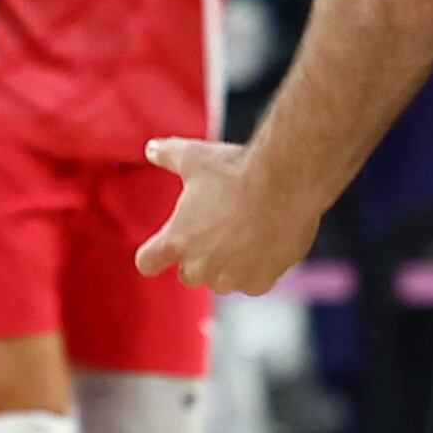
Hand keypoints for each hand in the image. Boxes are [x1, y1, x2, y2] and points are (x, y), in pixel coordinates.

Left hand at [137, 135, 316, 293]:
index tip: (162, 248)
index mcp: (176, 240)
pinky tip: (264, 244)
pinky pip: (251, 284)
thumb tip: (151, 149)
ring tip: (243, 233)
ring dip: (227, 266)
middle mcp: (200, 266)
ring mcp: (231, 277)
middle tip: (216, 230)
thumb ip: (167, 155)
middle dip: (198, 258)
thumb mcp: (194, 156)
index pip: (147, 263)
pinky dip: (256, 270)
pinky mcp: (260, 282)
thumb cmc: (235, 169)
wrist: (285, 181)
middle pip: (188, 275)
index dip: (153, 255)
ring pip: (222, 281)